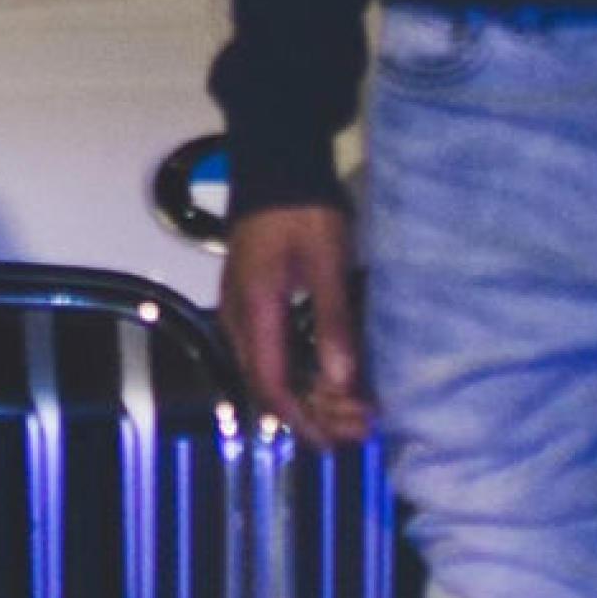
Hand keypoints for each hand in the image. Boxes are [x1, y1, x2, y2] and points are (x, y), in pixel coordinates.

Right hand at [220, 202, 373, 448]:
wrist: (274, 158)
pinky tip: (323, 375)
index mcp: (255, 313)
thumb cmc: (304, 207)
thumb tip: (343, 383)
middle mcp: (239, 319)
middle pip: (268, 386)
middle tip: (357, 427)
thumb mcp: (327, 261)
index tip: (341, 439)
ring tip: (348, 409)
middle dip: (312, 414)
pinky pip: (268, 351)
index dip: (306, 420)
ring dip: (306, 395)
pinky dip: (296, 371)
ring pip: (266, 371)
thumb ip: (332, 321)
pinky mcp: (250, 298)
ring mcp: (240, 308)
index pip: (274, 386)